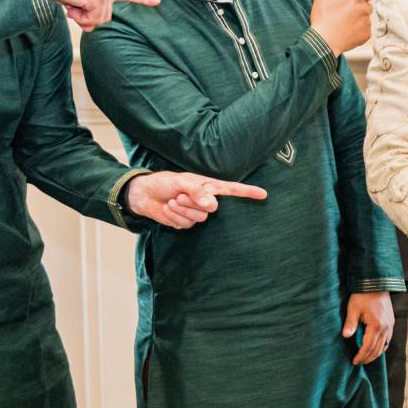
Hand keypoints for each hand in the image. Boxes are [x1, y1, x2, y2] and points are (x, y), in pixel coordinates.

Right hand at [37, 0, 159, 30]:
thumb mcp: (77, 2)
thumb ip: (89, 13)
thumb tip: (91, 27)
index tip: (157, 1)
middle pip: (104, 19)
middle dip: (87, 18)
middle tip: (74, 6)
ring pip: (97, 20)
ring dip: (81, 17)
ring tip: (72, 1)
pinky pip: (90, 19)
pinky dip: (78, 16)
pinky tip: (71, 3)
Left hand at [123, 172, 266, 228]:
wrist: (144, 195)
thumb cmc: (164, 182)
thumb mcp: (180, 182)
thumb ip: (197, 192)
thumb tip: (213, 205)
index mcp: (208, 186)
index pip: (232, 189)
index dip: (248, 192)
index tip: (263, 194)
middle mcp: (205, 200)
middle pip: (212, 208)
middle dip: (193, 203)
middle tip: (179, 195)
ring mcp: (196, 212)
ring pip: (199, 218)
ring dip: (182, 210)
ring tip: (173, 201)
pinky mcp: (186, 222)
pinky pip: (186, 224)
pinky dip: (175, 217)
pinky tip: (168, 209)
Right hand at [309, 0, 398, 54]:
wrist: (323, 42)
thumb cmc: (322, 18)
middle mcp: (364, 10)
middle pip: (365, 7)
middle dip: (357, 9)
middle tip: (341, 16)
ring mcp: (366, 24)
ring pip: (364, 20)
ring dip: (356, 21)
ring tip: (341, 26)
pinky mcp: (366, 36)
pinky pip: (364, 32)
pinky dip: (356, 33)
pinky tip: (345, 34)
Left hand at [343, 292, 395, 364]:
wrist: (376, 284)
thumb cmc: (363, 296)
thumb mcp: (353, 308)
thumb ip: (350, 323)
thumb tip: (345, 336)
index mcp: (376, 326)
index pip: (368, 347)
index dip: (361, 356)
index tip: (354, 361)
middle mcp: (385, 328)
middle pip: (377, 349)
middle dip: (368, 358)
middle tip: (359, 362)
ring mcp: (390, 325)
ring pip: (384, 346)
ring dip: (375, 354)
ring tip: (366, 358)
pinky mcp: (391, 322)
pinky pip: (388, 339)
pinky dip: (382, 346)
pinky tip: (376, 348)